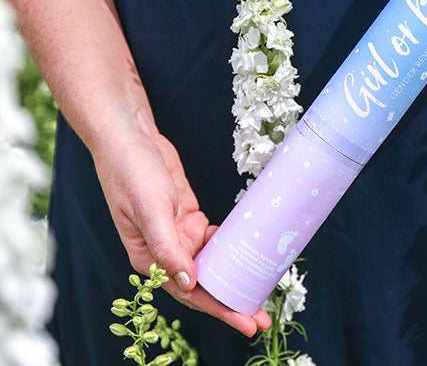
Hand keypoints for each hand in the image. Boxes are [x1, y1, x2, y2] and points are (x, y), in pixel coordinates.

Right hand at [92, 124, 270, 336]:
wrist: (131, 137)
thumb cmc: (130, 172)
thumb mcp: (150, 210)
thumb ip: (168, 248)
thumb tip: (190, 283)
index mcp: (148, 258)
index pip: (189, 293)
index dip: (218, 309)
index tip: (245, 322)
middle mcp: (164, 252)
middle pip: (204, 285)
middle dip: (231, 302)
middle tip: (262, 317)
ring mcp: (178, 235)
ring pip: (211, 264)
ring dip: (234, 276)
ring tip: (262, 288)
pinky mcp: (188, 217)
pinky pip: (214, 239)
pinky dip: (230, 246)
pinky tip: (249, 251)